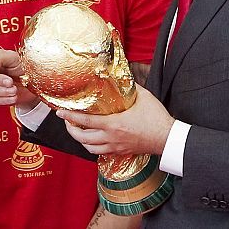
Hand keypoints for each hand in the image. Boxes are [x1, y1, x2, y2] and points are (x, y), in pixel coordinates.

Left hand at [56, 83, 173, 156]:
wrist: (168, 138)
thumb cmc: (156, 117)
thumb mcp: (142, 96)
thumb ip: (128, 86)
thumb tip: (119, 75)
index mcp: (113, 124)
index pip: (85, 121)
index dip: (70, 117)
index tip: (60, 113)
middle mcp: (111, 138)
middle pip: (82, 139)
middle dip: (71, 130)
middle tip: (67, 121)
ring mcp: (116, 147)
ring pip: (89, 148)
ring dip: (80, 140)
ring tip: (77, 130)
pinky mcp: (121, 152)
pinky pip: (101, 152)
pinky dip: (92, 146)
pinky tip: (93, 139)